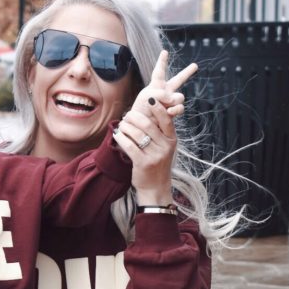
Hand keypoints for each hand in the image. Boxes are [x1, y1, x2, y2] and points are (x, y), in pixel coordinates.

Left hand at [112, 51, 197, 204]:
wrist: (155, 188)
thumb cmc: (157, 164)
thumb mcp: (164, 148)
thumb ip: (159, 132)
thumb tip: (149, 112)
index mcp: (171, 140)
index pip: (166, 119)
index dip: (157, 108)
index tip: (149, 100)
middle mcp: (165, 147)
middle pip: (148, 124)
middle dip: (135, 117)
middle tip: (127, 115)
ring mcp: (155, 156)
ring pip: (137, 134)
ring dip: (126, 126)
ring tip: (121, 125)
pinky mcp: (143, 163)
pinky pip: (130, 146)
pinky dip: (121, 138)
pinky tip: (117, 135)